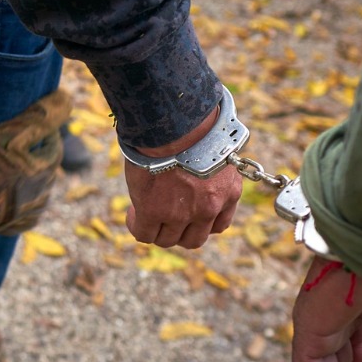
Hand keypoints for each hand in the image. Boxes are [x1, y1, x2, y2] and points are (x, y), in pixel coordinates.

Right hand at [0, 89, 70, 234]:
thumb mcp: (11, 131)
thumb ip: (41, 115)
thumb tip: (66, 97)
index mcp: (43, 170)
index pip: (55, 149)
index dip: (49, 137)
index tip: (40, 130)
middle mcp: (40, 194)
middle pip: (48, 172)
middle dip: (41, 159)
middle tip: (25, 149)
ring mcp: (25, 213)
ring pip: (39, 196)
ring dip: (33, 184)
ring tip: (19, 174)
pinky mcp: (9, 226)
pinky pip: (25, 217)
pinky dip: (23, 207)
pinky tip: (13, 201)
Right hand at [122, 106, 241, 248]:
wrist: (177, 121)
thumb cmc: (194, 124)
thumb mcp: (213, 152)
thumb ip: (208, 169)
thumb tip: (195, 167)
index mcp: (228, 192)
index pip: (218, 225)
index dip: (200, 222)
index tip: (188, 211)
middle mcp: (210, 208)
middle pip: (193, 240)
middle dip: (179, 231)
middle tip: (165, 215)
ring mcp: (183, 213)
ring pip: (168, 239)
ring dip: (157, 230)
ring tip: (145, 213)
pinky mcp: (155, 211)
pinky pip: (144, 233)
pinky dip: (137, 226)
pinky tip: (134, 214)